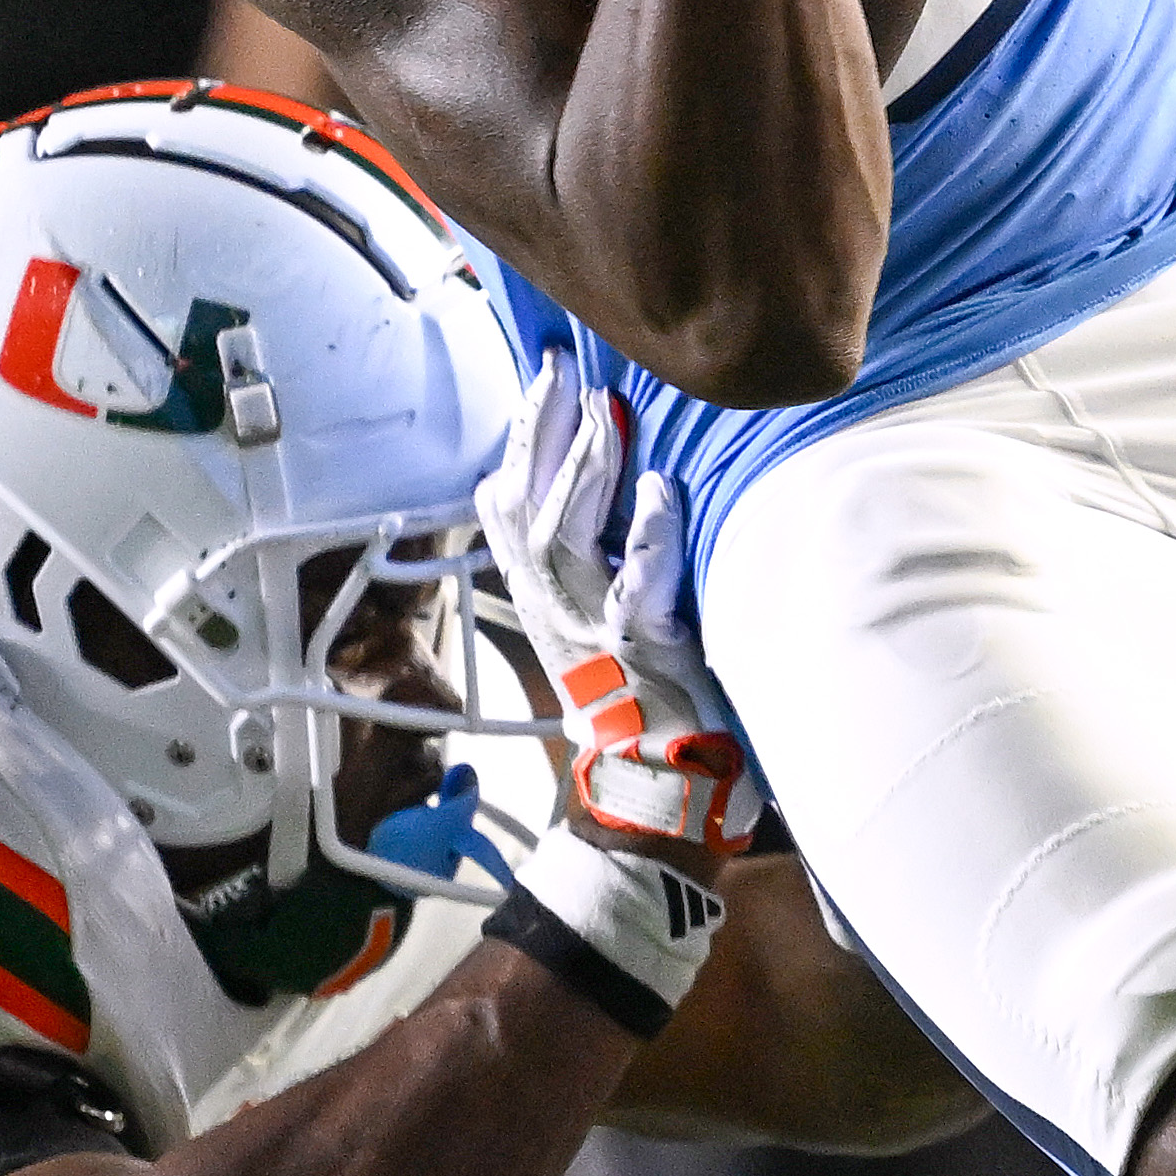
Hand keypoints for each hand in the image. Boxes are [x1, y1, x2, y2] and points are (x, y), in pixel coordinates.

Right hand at [475, 379, 749, 1019]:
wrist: (661, 807)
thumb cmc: (646, 709)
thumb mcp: (603, 630)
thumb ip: (596, 564)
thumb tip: (607, 491)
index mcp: (547, 602)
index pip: (511, 508)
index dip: (522, 438)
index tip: (541, 372)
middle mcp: (560, 614)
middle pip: (528, 511)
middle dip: (542, 433)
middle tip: (561, 368)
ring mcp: (597, 638)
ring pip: (571, 541)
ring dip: (589, 471)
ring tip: (609, 411)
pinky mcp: (646, 662)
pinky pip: (640, 591)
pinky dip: (649, 540)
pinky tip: (664, 492)